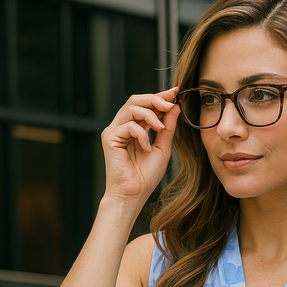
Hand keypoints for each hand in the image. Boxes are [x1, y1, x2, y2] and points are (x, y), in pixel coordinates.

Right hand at [101, 88, 180, 205]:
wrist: (134, 194)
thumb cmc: (146, 176)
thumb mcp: (163, 148)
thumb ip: (167, 128)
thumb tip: (174, 107)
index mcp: (135, 128)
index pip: (145, 105)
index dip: (160, 96)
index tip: (176, 92)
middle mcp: (122, 126)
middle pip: (136, 100)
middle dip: (155, 99)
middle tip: (170, 102)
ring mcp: (114, 131)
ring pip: (131, 108)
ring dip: (150, 114)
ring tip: (161, 128)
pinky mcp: (109, 138)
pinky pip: (128, 125)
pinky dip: (141, 134)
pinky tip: (146, 147)